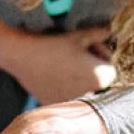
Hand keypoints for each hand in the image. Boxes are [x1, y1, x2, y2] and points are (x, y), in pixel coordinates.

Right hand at [0, 23, 115, 104]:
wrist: (22, 55)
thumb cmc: (53, 44)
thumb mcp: (79, 36)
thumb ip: (100, 34)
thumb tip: (110, 30)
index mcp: (100, 78)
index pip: (111, 69)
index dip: (101, 54)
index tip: (89, 46)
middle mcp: (89, 94)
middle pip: (97, 80)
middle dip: (90, 67)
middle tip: (76, 53)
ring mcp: (71, 101)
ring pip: (81, 88)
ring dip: (77, 77)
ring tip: (63, 62)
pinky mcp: (55, 103)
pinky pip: (65, 95)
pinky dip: (63, 86)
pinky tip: (52, 73)